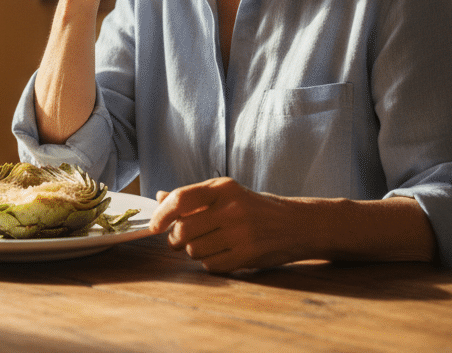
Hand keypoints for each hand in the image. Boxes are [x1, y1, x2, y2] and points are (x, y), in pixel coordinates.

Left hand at [149, 177, 307, 272]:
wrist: (296, 224)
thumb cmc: (255, 208)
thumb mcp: (227, 194)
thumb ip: (193, 196)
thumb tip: (159, 198)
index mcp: (223, 187)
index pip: (180, 199)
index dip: (161, 215)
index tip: (155, 225)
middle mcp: (232, 208)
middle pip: (183, 230)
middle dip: (176, 238)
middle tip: (182, 238)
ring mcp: (241, 233)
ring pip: (194, 250)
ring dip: (194, 251)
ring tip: (209, 244)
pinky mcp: (247, 255)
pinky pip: (210, 265)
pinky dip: (210, 263)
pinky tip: (222, 253)